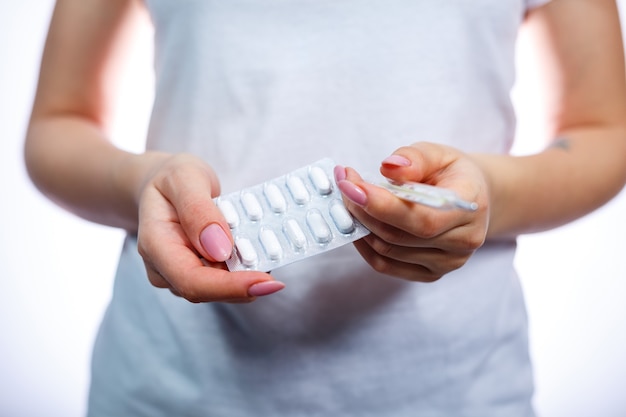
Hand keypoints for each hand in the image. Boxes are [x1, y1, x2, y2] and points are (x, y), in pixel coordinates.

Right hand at [135, 153, 284, 301]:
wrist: (165, 185)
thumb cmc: (173, 178)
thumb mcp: (185, 177)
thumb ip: (198, 210)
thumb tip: (220, 249)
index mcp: (155, 244)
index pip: (191, 280)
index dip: (229, 287)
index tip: (265, 281)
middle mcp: (164, 268)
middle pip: (207, 291)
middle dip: (244, 286)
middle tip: (278, 279)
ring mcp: (179, 274)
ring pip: (218, 290)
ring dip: (246, 278)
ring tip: (272, 256)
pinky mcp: (197, 273)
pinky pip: (224, 279)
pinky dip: (244, 270)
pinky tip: (262, 254)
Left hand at [335, 142, 489, 281]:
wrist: (473, 198)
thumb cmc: (452, 173)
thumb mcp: (438, 153)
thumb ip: (415, 158)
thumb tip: (389, 167)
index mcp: (469, 207)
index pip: (422, 217)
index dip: (381, 205)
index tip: (350, 184)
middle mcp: (463, 241)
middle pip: (398, 236)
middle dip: (362, 209)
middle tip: (344, 184)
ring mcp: (447, 263)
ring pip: (388, 251)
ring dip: (360, 225)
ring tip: (350, 198)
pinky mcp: (430, 274)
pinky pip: (386, 266)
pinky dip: (365, 245)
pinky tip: (358, 223)